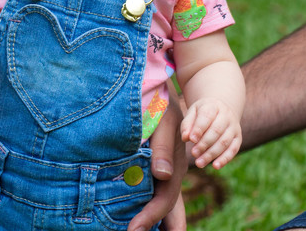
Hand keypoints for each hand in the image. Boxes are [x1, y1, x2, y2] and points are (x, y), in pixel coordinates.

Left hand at [129, 98, 188, 230]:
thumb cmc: (161, 103)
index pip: (165, 200)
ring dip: (154, 221)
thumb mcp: (165, 121)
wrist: (159, 89)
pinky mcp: (150, 165)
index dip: (151, 217)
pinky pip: (147, 190)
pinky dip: (142, 204)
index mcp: (175, 167)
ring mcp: (162, 171)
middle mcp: (170, 174)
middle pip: (169, 209)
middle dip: (161, 227)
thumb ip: (163, 147)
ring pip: (160, 202)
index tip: (134, 229)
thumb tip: (162, 175)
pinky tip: (130, 213)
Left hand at [181, 98, 241, 169]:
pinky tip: (215, 166)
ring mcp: (234, 127)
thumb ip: (187, 124)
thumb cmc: (202, 113)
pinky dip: (225, 159)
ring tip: (199, 163)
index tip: (191, 140)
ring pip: (224, 142)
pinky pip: (233, 150)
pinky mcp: (238, 138)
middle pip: (216, 131)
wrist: (221, 109)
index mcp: (213, 106)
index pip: (207, 117)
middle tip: (193, 153)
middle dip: (204, 144)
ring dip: (212, 154)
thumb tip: (185, 138)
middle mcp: (226, 116)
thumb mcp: (193, 112)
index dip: (199, 129)